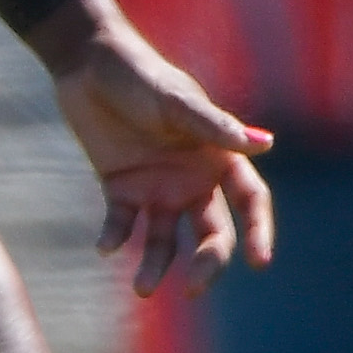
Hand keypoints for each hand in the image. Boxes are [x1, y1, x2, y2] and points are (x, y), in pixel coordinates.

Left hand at [52, 26, 274, 298]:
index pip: (249, 200)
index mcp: (218, 155)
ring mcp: (157, 186)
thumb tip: (267, 145)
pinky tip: (105, 247)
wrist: (86, 62)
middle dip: (207, 264)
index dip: (259, 230)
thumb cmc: (139, 75)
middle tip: (192, 290)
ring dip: (156, 266)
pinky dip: (115, 238)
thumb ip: (214, 126)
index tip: (260, 262)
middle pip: (212, 233)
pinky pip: (122, 223)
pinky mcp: (121, 189)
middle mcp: (193, 178)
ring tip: (141, 288)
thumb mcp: (175, 101)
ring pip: (166, 240)